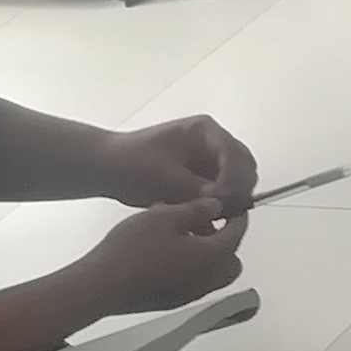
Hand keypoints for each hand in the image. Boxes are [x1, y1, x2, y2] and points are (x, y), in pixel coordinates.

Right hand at [81, 196, 245, 317]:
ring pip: (214, 273)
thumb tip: (215, 206)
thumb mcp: (166, 216)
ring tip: (183, 235)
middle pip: (231, 259)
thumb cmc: (132, 250)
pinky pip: (195, 283)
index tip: (231, 206)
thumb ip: (196, 210)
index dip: (236, 216)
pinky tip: (168, 253)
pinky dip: (192, 268)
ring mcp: (191, 294)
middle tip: (207, 223)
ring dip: (207, 254)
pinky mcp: (174, 302)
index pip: (237, 233)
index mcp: (212, 256)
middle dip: (225, 240)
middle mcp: (208, 279)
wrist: (103, 285)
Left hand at [106, 112, 254, 218]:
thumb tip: (222, 202)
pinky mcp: (201, 175)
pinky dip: (219, 204)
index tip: (224, 204)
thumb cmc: (132, 164)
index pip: (235, 154)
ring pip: (236, 180)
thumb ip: (197, 189)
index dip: (234, 180)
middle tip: (227, 214)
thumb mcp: (165, 178)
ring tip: (217, 218)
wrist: (107, 168)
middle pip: (243, 166)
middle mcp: (213, 142)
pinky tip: (209, 220)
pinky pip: (221, 190)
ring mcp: (208, 158)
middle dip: (238, 190)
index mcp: (206, 131)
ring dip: (231, 198)